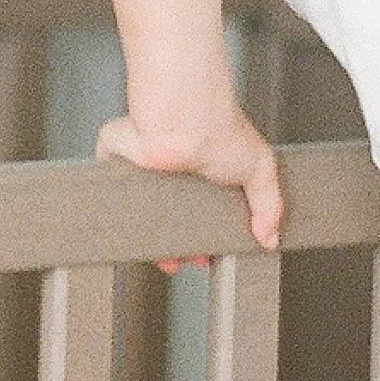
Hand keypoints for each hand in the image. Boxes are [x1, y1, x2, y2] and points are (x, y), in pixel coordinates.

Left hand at [97, 100, 283, 260]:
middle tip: (181, 262)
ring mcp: (144, 171)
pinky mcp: (117, 166)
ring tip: (161, 257)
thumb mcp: (260, 169)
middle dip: (173, 247)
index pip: (198, 218)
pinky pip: (110, 194)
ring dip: (145, 236)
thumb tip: (269, 237)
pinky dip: (115, 211)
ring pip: (138, 215)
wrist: (186, 118)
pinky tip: (132, 233)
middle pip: (167, 221)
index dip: (200, 243)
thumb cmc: (219, 129)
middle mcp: (173, 174)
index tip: (203, 259)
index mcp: (204, 174)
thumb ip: (269, 205)